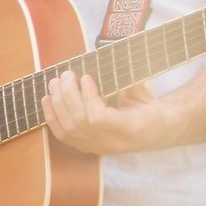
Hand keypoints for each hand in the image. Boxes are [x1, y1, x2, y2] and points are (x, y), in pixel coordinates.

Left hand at [41, 72, 159, 155]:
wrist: (157, 131)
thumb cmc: (150, 107)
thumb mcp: (144, 91)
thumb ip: (126, 78)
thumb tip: (105, 57)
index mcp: (131, 129)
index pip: (98, 118)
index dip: (87, 97)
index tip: (86, 76)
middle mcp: (113, 143)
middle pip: (79, 123)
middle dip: (67, 95)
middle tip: (66, 75)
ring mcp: (99, 148)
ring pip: (68, 129)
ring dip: (57, 104)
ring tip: (55, 83)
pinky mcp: (89, 148)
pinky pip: (64, 136)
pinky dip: (52, 117)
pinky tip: (47, 101)